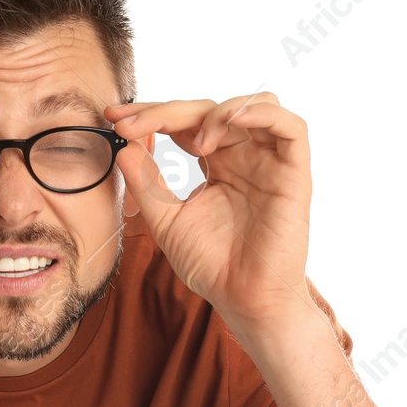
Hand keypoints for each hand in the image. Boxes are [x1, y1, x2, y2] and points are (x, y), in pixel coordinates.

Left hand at [107, 92, 312, 340]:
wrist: (244, 300)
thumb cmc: (211, 265)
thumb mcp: (166, 219)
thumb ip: (147, 183)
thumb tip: (123, 146)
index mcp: (217, 163)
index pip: (184, 123)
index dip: (150, 115)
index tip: (113, 117)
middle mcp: (244, 156)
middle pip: (209, 110)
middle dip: (166, 112)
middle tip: (131, 125)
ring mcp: (270, 162)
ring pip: (252, 106)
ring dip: (215, 112)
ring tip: (191, 142)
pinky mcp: (294, 173)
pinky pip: (291, 127)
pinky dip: (262, 113)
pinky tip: (231, 121)